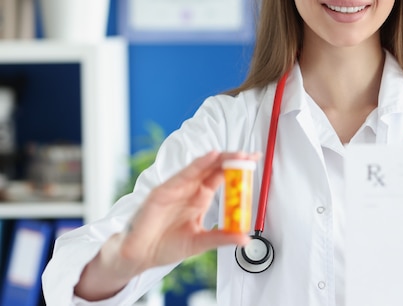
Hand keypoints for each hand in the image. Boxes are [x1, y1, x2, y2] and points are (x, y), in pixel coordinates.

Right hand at [113, 151, 256, 275]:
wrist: (140, 256)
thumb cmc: (166, 246)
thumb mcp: (201, 242)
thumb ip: (222, 237)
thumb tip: (245, 238)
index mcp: (200, 198)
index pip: (222, 177)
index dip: (238, 168)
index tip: (255, 162)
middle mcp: (190, 189)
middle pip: (214, 168)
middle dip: (233, 160)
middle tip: (251, 155)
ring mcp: (177, 188)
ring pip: (201, 167)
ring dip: (220, 159)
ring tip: (237, 154)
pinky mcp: (163, 192)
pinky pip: (183, 175)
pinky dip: (198, 165)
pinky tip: (211, 157)